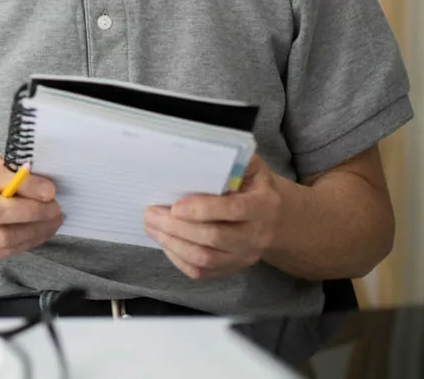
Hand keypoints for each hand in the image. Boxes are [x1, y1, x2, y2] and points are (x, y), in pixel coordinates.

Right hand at [0, 153, 62, 269]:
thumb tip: (28, 172)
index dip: (23, 184)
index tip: (49, 188)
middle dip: (32, 210)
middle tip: (55, 206)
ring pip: (3, 238)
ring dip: (35, 230)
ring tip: (53, 220)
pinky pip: (3, 253)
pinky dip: (27, 242)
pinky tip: (39, 233)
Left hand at [143, 155, 283, 280]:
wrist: (272, 216)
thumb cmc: (251, 184)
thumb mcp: (248, 165)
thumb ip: (229, 159)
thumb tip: (196, 152)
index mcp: (264, 204)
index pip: (234, 209)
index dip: (203, 209)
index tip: (175, 206)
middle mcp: (259, 235)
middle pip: (214, 237)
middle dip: (176, 226)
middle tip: (151, 213)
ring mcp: (246, 255)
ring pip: (205, 259)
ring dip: (172, 243)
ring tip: (152, 226)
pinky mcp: (232, 268)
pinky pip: (202, 272)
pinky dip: (178, 258)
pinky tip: (165, 241)